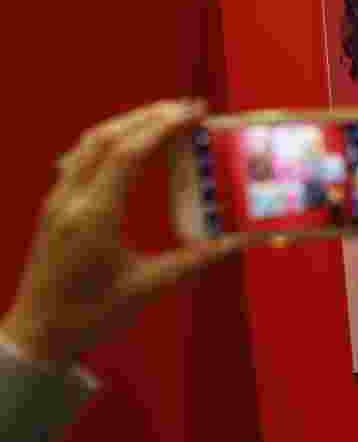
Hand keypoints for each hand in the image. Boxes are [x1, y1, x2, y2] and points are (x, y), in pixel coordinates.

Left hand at [1, 100, 248, 366]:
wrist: (38, 333)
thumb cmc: (92, 314)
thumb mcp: (147, 288)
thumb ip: (192, 261)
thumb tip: (235, 241)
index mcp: (95, 215)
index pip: (127, 154)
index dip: (162, 127)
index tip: (194, 113)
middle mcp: (71, 198)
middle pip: (106, 137)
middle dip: (148, 116)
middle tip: (186, 108)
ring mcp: (58, 198)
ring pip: (89, 143)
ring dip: (127, 123)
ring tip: (163, 117)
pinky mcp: (54, 205)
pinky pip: (79, 156)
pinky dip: (108, 140)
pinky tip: (127, 143)